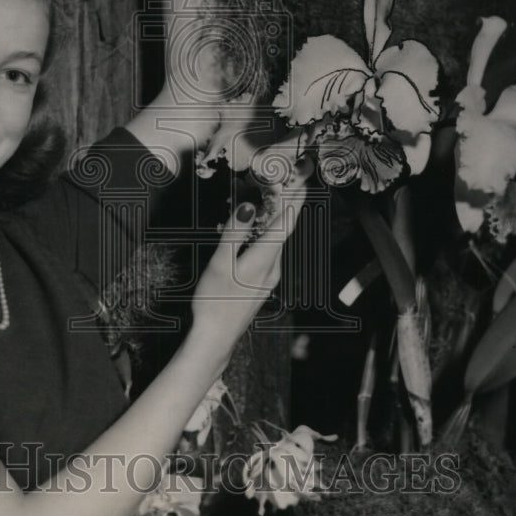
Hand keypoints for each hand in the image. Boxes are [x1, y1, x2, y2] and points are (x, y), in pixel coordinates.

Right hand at [189, 164, 310, 366]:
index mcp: (264, 258)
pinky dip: (267, 233)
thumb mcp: (220, 262)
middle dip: (288, 203)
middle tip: (292, 180)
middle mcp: (273, 266)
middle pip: (285, 228)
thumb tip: (250, 206)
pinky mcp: (261, 282)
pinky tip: (257, 230)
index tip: (302, 178)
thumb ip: (235, 232)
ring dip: (276, 218)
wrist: (215, 337)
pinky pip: (269, 251)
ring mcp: (269, 276)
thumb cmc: (214, 301)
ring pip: (277, 240)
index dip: (295, 197)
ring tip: (274, 198)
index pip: (286, 221)